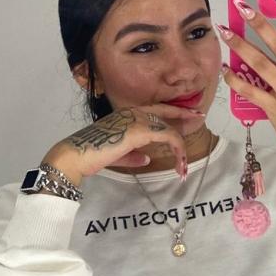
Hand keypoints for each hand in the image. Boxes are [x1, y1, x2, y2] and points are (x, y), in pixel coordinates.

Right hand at [43, 105, 204, 183]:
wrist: (76, 157)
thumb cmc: (92, 155)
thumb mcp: (118, 154)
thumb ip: (133, 154)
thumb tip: (147, 157)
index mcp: (126, 114)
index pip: (155, 108)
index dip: (173, 110)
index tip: (188, 113)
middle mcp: (132, 112)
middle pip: (165, 111)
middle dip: (184, 114)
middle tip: (199, 117)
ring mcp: (136, 119)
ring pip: (168, 128)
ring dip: (179, 148)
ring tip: (183, 166)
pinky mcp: (139, 130)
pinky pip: (167, 136)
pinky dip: (177, 150)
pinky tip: (179, 164)